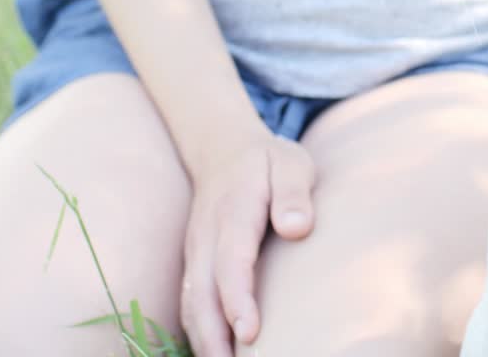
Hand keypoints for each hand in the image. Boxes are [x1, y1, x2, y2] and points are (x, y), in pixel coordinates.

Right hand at [181, 134, 315, 355]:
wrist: (223, 151)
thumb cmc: (268, 163)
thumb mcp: (290, 162)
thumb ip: (294, 191)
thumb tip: (297, 227)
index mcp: (233, 212)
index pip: (231, 261)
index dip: (237, 299)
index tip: (249, 332)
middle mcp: (206, 237)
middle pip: (201, 292)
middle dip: (214, 336)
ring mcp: (195, 252)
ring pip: (190, 303)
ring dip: (204, 341)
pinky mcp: (193, 265)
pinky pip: (190, 303)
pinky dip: (199, 333)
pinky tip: (218, 355)